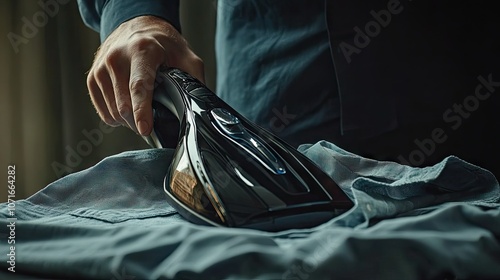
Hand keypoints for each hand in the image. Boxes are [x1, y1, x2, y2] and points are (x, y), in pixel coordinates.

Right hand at [86, 16, 204, 134]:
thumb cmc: (163, 45)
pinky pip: (104, 112)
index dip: (142, 111)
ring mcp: (101, 68)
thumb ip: (194, 81)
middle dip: (139, 122)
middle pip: (124, 106)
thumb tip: (199, 108)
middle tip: (154, 121)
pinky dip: (117, 118)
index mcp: (142, 51)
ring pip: (113, 113)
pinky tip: (130, 108)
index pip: (139, 86)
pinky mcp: (93, 77)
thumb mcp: (186, 57)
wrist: (137, 26)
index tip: (145, 129)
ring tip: (143, 110)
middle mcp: (117, 57)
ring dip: (129, 121)